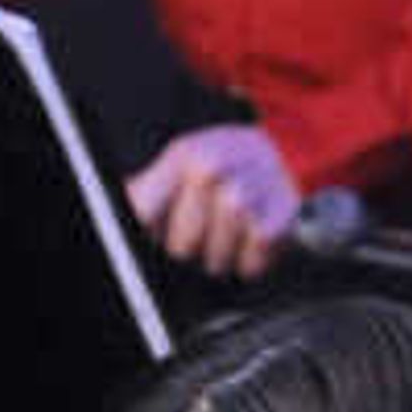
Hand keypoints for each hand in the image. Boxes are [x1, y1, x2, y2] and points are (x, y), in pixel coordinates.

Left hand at [126, 122, 302, 280]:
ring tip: (225, 242)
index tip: (158, 241)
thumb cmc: (228, 168)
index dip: (150, 238)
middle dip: (187, 253)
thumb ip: (147, 195)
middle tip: (199, 241)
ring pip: (216, 257)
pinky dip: (248, 264)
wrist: (292, 147)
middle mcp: (217, 166)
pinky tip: (248, 243)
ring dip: (219, 260)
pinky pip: (251, 263)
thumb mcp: (183, 168)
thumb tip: (118, 231)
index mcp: (185, 155)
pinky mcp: (281, 214)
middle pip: (182, 246)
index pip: (145, 212)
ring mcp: (252, 189)